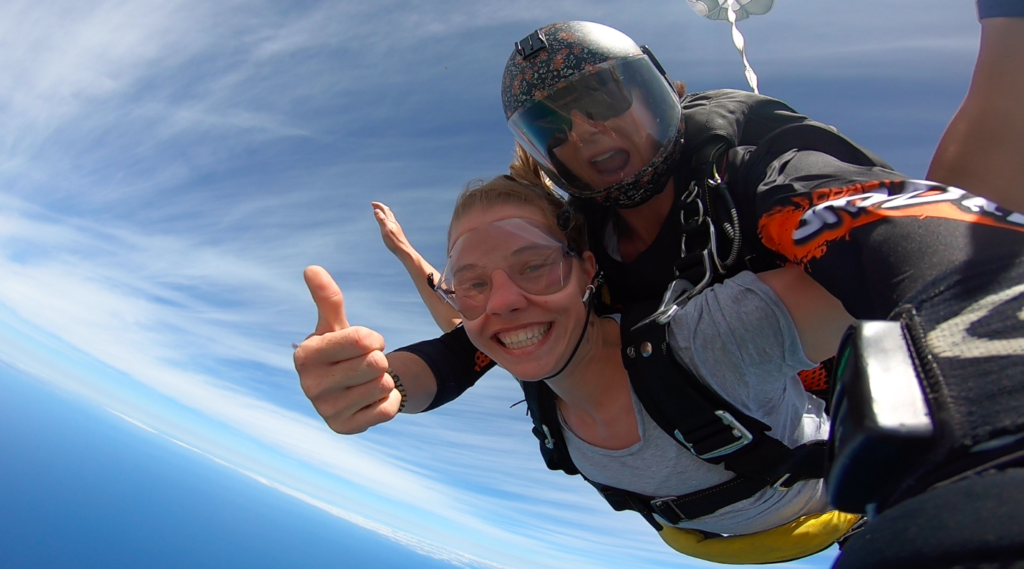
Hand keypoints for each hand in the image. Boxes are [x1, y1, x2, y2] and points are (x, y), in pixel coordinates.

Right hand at [294, 266, 400, 433]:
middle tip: (367, 364)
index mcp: (305, 355)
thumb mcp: (336, 324)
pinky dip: (387, 401)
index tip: (366, 343)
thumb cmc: (341, 350)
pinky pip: (386, 409)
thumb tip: (312, 269)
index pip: (361, 339)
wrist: (347, 389)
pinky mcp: (344, 428)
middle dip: (379, 360)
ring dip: (383, 381)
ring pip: (382, 385)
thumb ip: (327, 299)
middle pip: (374, 363)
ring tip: (366, 381)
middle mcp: (309, 385)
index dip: (373, 338)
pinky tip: (371, 399)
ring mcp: (325, 410)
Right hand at [371, 202, 411, 256]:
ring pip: (390, 217)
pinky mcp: (396, 233)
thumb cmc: (394, 241)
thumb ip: (381, 220)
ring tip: (380, 213)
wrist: (404, 251)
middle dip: (381, 208)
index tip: (372, 203)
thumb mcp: (385, 230)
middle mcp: (394, 223)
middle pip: (388, 212)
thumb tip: (376, 210)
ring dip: (384, 213)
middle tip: (375, 206)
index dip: (378, 205)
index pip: (384, 210)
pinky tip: (387, 225)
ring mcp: (396, 228)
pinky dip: (386, 220)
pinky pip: (391, 223)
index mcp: (391, 221)